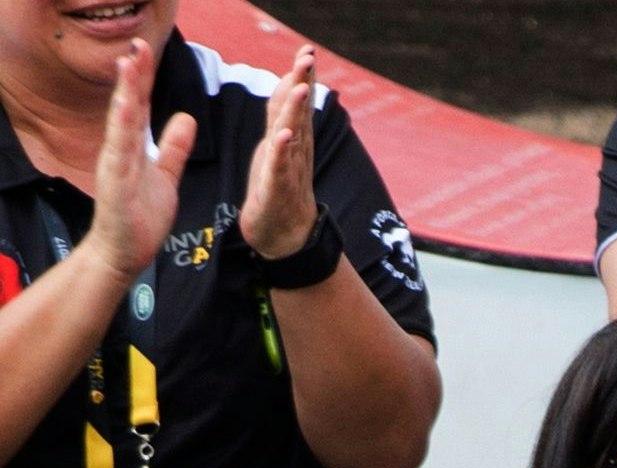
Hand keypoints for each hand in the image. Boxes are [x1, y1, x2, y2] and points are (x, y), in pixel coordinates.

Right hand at [79, 39, 196, 281]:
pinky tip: (124, 111)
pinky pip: (120, 154)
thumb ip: (173, 148)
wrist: (124, 253)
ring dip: (124, 94)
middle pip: (127, 107)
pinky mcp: (115, 184)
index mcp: (132, 147)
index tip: (145, 51)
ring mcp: (115, 166)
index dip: (142, 79)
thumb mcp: (165, 176)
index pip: (138, 106)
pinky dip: (122, 131)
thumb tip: (185, 118)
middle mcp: (120, 151)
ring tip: (128, 66)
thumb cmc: (140, 216)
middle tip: (137, 46)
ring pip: (120, 124)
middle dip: (132, 77)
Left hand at [238, 45, 320, 259]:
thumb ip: (282, 113)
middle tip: (309, 57)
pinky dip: (282, 151)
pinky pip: (279, 168)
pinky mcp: (276, 190)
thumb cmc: (278, 188)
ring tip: (301, 86)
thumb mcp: (278, 145)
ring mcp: (287, 170)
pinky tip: (285, 136)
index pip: (296, 103)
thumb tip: (292, 80)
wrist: (284, 237)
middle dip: (303, 83)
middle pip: (299, 112)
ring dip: (297, 111)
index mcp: (293, 140)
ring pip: (292, 135)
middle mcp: (294, 152)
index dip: (302, 76)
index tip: (307, 50)